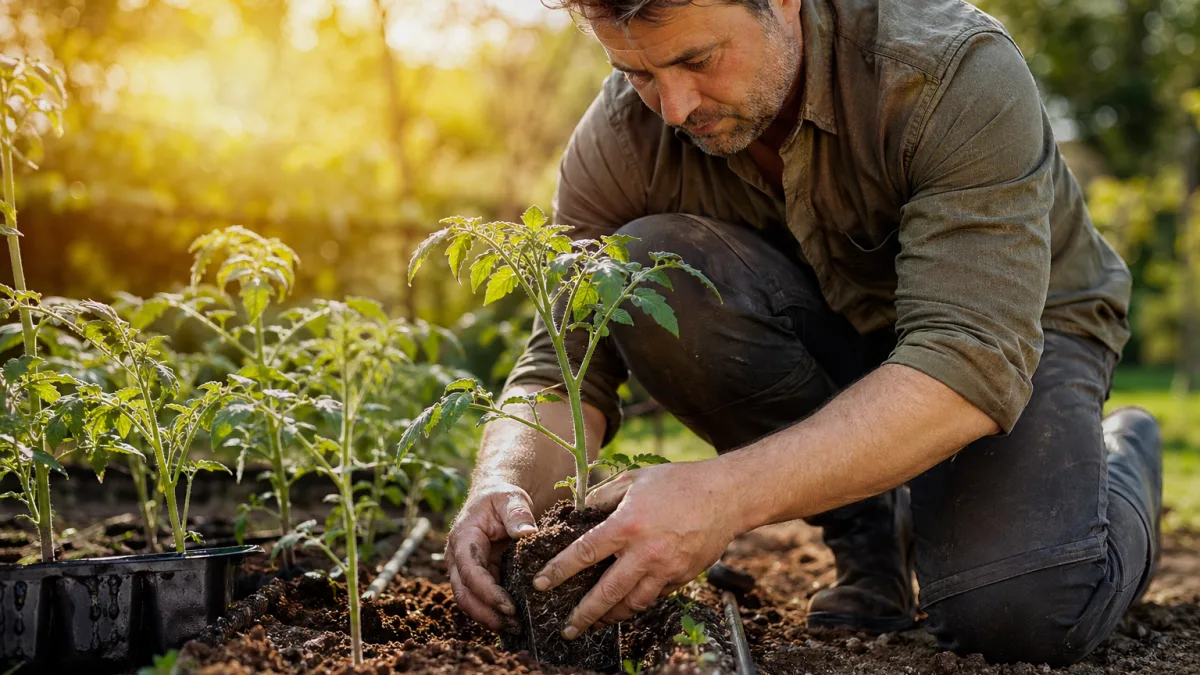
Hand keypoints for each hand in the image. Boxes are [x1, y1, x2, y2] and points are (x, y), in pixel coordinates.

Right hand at [445, 479, 538, 630]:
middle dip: (486, 614)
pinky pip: (481, 598)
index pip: (470, 572)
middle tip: (514, 626)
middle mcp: (458, 558)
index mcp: (463, 539)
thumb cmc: (501, 497)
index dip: (487, 592)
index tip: (509, 607)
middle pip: (464, 594)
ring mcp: (466, 569)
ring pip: (470, 601)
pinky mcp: (478, 576)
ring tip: (516, 628)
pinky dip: (494, 611)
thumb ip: (518, 514)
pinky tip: (513, 621)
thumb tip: (528, 534)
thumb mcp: (511, 499)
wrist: (495, 498)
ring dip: (490, 617)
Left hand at [532, 460, 744, 638]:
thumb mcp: (634, 479)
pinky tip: (627, 604)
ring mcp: (666, 569)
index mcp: (627, 525)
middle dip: (583, 615)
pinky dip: (638, 602)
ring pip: (632, 604)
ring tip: (596, 623)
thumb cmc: (678, 482)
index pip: (584, 553)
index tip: (541, 583)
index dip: (559, 570)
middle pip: (606, 593)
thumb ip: (603, 496)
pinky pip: (655, 596)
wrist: (727, 496)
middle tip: (567, 629)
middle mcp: (645, 552)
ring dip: (611, 617)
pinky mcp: (682, 577)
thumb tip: (579, 512)